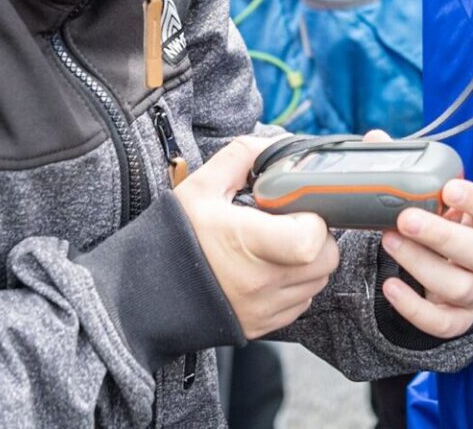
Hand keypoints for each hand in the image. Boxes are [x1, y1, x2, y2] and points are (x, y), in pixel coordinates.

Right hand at [176, 135, 340, 338]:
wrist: (146, 291)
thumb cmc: (174, 237)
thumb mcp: (202, 185)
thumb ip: (243, 156)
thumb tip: (275, 147)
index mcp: (248, 243)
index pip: (311, 240)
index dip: (313, 220)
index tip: (295, 210)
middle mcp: (261, 283)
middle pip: (325, 259)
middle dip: (316, 236)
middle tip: (289, 223)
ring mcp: (264, 309)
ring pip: (317, 282)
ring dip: (308, 261)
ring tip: (276, 245)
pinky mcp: (263, 325)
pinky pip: (301, 303)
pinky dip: (294, 284)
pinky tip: (268, 268)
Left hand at [365, 130, 472, 338]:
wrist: (450, 269)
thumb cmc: (444, 224)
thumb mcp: (436, 198)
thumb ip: (410, 169)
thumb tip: (376, 139)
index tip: (450, 188)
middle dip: (440, 235)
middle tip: (405, 219)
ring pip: (458, 286)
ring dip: (420, 264)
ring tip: (389, 241)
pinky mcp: (458, 318)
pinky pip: (442, 322)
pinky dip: (414, 308)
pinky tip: (390, 288)